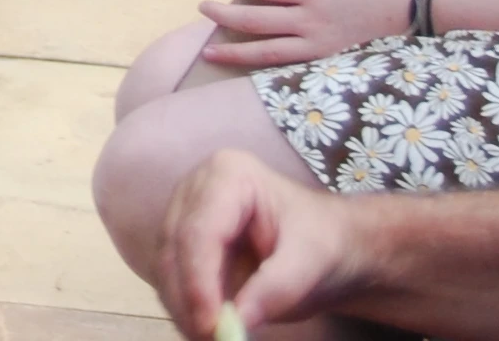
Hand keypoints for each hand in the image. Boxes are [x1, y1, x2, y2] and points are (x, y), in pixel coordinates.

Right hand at [157, 151, 369, 336]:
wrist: (332, 244)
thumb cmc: (326, 242)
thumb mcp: (313, 261)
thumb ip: (278, 288)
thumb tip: (237, 322)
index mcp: (228, 175)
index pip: (199, 231)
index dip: (199, 281)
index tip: (212, 326)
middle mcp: (195, 189)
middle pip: (175, 248)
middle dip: (188, 299)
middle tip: (212, 339)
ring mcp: (184, 214)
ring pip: (166, 266)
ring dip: (183, 308)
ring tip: (214, 339)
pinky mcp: (183, 243)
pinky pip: (172, 279)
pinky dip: (186, 308)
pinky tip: (208, 328)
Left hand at [192, 0, 415, 70]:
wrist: (422, 18)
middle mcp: (311, 21)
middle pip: (256, 21)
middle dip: (225, 15)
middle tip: (204, 9)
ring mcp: (319, 47)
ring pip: (267, 52)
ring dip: (235, 52)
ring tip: (210, 50)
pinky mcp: (330, 64)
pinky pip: (291, 67)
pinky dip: (266, 68)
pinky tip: (250, 68)